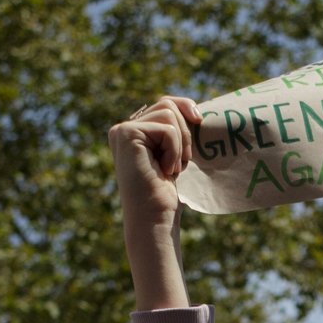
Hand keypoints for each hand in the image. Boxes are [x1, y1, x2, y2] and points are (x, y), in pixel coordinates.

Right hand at [106, 96, 199, 309]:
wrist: (154, 218)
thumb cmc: (166, 194)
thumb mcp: (174, 155)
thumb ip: (176, 131)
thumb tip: (196, 110)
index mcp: (134, 133)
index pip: (164, 104)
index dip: (185, 108)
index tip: (200, 121)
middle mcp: (124, 128)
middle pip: (167, 104)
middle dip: (185, 132)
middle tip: (181, 164)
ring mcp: (122, 130)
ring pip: (168, 113)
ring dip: (180, 145)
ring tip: (171, 169)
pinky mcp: (126, 133)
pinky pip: (167, 129)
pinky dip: (174, 151)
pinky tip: (164, 171)